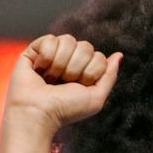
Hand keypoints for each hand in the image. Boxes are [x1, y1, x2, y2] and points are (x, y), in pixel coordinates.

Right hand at [5, 35, 121, 133]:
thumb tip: (119, 55)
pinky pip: (50, 39)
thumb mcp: (96, 97)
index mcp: (84, 70)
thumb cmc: (66, 109)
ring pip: (68, 40)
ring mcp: (52, 54)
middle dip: (77, 67)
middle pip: (86, 46)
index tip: (79, 86)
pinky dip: (46, 56)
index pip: (99, 56)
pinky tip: (39, 70)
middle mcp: (69, 61)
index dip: (91, 72)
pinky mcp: (34, 51)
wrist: (38, 112)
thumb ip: (109, 75)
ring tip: (50, 78)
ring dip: (61, 63)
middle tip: (63, 83)